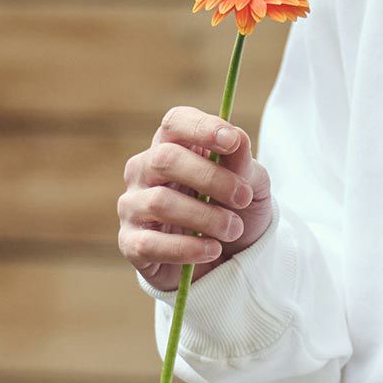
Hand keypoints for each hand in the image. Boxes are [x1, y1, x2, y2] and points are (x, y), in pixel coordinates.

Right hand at [118, 105, 272, 290]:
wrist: (230, 260)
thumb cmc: (235, 211)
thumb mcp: (251, 185)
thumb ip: (242, 163)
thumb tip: (236, 140)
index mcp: (174, 146)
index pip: (175, 122)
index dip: (201, 127)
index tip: (232, 141)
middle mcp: (144, 171)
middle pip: (165, 159)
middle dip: (210, 178)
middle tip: (243, 198)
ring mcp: (133, 206)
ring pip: (160, 203)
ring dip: (206, 217)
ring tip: (234, 229)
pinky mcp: (131, 243)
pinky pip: (152, 244)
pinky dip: (188, 247)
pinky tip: (212, 250)